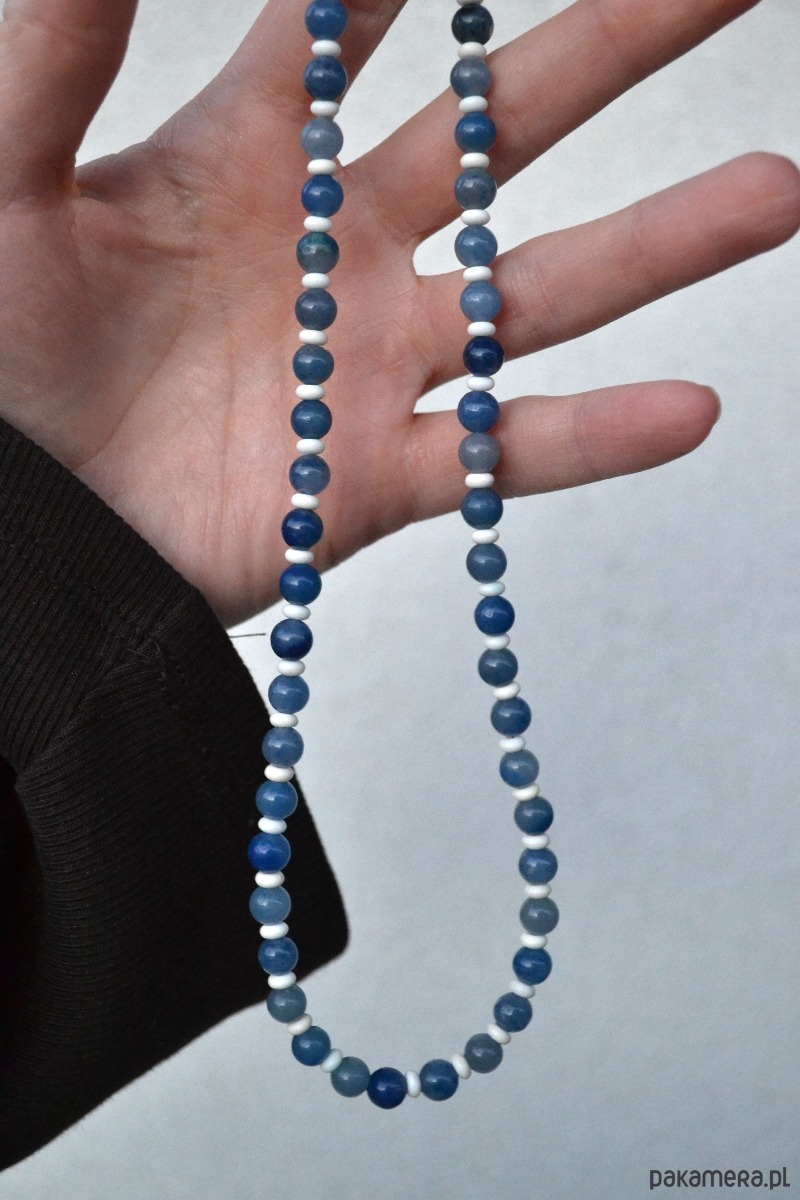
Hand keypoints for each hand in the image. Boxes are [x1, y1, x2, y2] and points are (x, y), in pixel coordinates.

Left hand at [0, 0, 796, 627]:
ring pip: (536, 297)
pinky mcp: (376, 478)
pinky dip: (592, 441)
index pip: (351, 19)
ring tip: (777, 190)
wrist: (23, 533)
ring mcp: (371, 366)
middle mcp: (338, 251)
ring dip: (659, 246)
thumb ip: (57, 48)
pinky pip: (503, 459)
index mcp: (249, 158)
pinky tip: (693, 408)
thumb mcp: (3, 187)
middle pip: (500, 129)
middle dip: (611, 45)